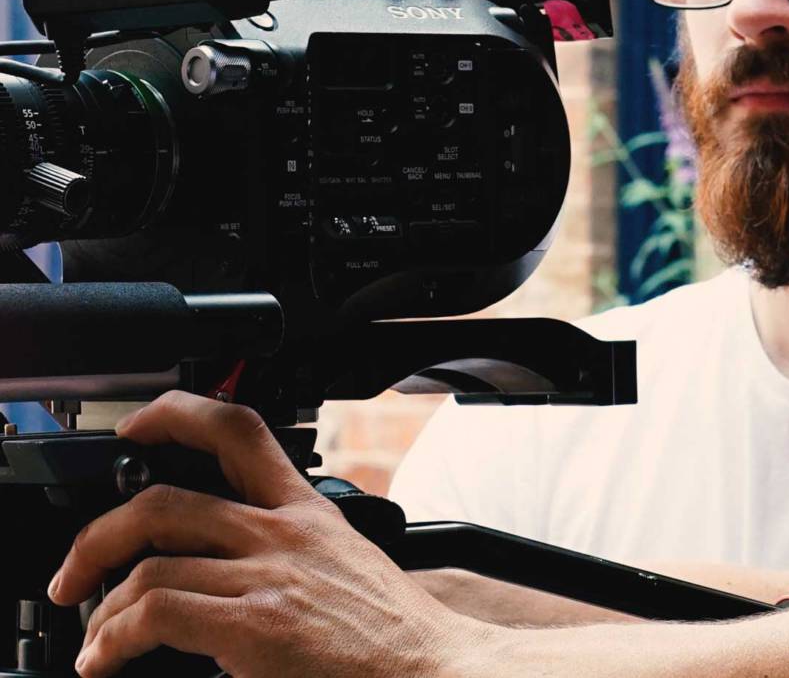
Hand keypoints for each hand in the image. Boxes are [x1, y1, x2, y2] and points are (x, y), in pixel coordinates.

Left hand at [48, 392, 492, 677]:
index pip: (239, 431)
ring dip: (100, 607)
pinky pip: (156, 613)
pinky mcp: (257, 625)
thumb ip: (294, 554)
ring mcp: (271, 576)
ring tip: (95, 639)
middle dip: (97, 536)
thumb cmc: (394, 638)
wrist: (433, 672)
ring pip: (148, 564)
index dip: (176, 414)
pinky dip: (114, 637)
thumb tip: (228, 572)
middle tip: (76, 570)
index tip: (138, 428)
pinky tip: (109, 658)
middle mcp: (285, 534)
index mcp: (309, 513)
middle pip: (164, 500)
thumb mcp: (348, 567)